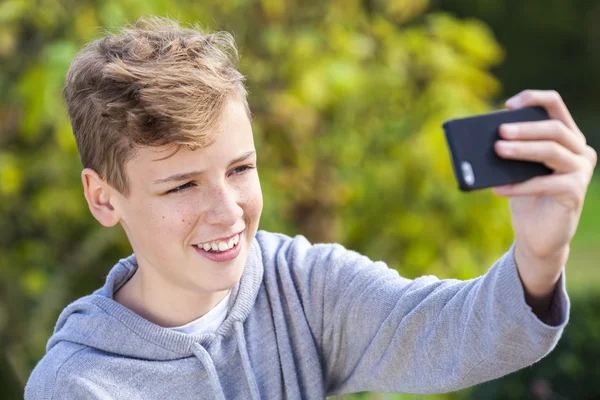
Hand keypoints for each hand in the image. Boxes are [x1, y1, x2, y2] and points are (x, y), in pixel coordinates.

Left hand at [493, 90, 596, 307]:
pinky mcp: (575, 192)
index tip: (508, 104)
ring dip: (522, 150)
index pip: (555, 105)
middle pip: (554, 129)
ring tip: (497, 151)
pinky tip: (498, 189)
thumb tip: (487, 138)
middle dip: (525, 128)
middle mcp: (579, 149)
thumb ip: (510, 149)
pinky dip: (519, 186)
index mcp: (566, 135)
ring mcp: (581, 170)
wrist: (538, 234)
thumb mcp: (517, 168)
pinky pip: (545, 183)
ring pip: (551, 151)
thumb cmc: (526, 195)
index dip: (534, 99)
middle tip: (499, 132)